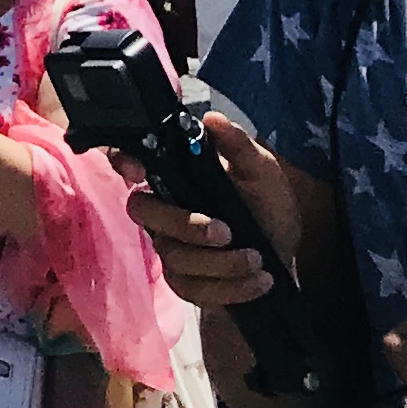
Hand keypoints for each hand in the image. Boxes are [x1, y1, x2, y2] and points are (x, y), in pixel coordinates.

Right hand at [114, 110, 310, 312]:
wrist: (283, 262)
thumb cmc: (267, 210)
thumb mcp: (264, 174)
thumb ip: (240, 147)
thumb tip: (212, 118)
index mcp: (176, 175)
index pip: (130, 159)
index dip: (123, 162)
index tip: (139, 172)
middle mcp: (164, 209)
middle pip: (144, 212)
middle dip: (184, 225)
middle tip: (227, 231)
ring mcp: (170, 248)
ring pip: (174, 256)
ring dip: (221, 262)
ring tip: (258, 260)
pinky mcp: (185, 283)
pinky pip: (194, 289)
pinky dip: (231, 287)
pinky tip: (259, 281)